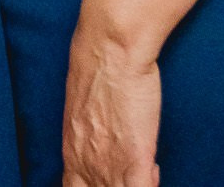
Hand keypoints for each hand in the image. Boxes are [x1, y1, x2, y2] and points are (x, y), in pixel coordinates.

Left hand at [61, 33, 160, 186]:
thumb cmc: (97, 70)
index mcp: (71, 150)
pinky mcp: (134, 159)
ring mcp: (108, 163)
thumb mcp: (81, 109)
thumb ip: (86, 132)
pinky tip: (152, 170)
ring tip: (145, 168)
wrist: (110, 49)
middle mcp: (85, 162)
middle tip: (126, 173)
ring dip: (132, 185)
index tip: (109, 177)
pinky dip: (148, 186)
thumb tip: (97, 138)